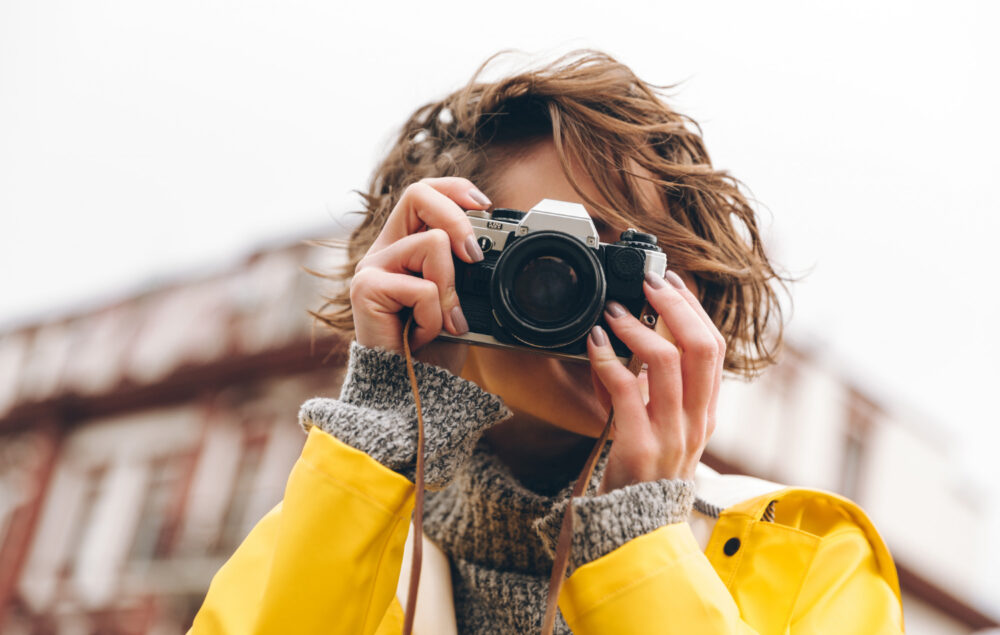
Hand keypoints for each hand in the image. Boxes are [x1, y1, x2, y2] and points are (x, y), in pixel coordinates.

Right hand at [350, 177, 488, 374]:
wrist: (412, 393)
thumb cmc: (434, 350)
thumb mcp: (460, 299)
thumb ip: (463, 268)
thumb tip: (485, 245)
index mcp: (405, 246)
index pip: (423, 193)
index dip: (453, 189)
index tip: (485, 206)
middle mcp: (384, 251)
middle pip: (418, 195)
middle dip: (457, 219)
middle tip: (474, 257)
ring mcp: (372, 268)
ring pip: (432, 244)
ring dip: (450, 289)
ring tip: (440, 321)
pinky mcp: (365, 289)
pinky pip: (422, 287)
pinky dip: (434, 316)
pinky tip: (422, 335)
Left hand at [587, 271, 725, 492]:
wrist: (635, 528)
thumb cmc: (644, 472)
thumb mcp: (662, 426)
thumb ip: (654, 387)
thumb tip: (632, 338)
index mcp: (706, 411)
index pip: (714, 348)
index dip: (694, 309)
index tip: (671, 282)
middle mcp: (697, 420)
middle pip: (702, 345)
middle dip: (675, 304)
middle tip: (647, 283)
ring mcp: (672, 434)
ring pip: (667, 361)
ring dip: (637, 327)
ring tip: (613, 312)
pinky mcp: (641, 446)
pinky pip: (627, 389)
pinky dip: (607, 359)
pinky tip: (593, 344)